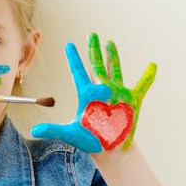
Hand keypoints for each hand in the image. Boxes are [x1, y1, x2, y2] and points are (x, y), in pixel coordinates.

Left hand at [31, 33, 155, 152]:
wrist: (110, 151)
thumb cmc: (91, 141)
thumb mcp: (71, 134)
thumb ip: (53, 130)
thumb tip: (33, 131)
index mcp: (87, 96)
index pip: (79, 73)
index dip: (74, 59)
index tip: (69, 44)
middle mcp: (102, 91)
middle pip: (96, 66)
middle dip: (94, 51)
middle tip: (91, 35)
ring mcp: (118, 94)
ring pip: (115, 71)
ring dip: (113, 57)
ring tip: (110, 42)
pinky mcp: (132, 101)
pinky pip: (142, 86)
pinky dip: (148, 76)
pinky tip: (152, 65)